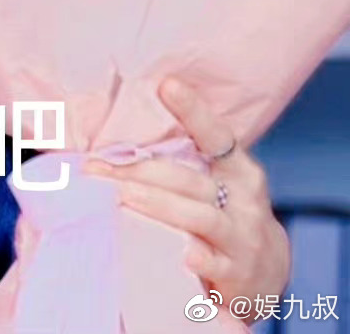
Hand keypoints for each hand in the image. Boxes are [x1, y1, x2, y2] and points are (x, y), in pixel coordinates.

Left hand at [84, 77, 290, 323]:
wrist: (264, 274)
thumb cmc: (223, 213)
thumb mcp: (214, 181)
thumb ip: (181, 159)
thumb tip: (117, 130)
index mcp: (237, 169)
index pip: (216, 134)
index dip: (193, 110)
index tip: (167, 84)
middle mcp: (244, 199)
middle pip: (188, 179)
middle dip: (139, 170)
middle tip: (95, 166)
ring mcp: (243, 237)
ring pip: (199, 216)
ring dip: (156, 205)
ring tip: (119, 196)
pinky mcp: (238, 274)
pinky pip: (215, 264)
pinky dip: (199, 258)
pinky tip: (183, 255)